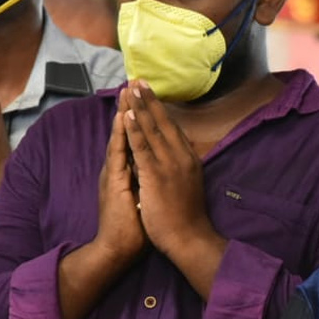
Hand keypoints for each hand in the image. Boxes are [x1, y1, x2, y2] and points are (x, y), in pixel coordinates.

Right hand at [94, 88, 146, 262]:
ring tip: (126, 90)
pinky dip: (121, 133)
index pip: (135, 139)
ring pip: (121, 136)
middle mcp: (119, 168)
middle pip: (127, 132)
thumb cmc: (137, 227)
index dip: (139, 118)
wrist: (119, 248)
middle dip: (131, 107)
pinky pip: (117, 152)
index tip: (143, 96)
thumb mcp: (145, 196)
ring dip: (124, 113)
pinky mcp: (113, 181)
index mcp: (128, 171)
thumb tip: (156, 165)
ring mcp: (114, 173)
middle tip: (133, 82)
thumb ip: (146, 178)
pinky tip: (122, 117)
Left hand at [122, 81, 213, 256]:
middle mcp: (181, 156)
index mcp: (188, 159)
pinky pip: (143, 147)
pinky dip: (136, 129)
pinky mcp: (156, 175)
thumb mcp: (188, 186)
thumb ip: (181, 168)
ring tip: (131, 89)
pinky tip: (129, 115)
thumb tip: (176, 157)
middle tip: (138, 80)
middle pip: (163, 122)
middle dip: (149, 100)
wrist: (188, 238)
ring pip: (153, 129)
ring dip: (140, 107)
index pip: (172, 128)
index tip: (150, 93)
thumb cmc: (186, 217)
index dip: (160, 110)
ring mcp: (169, 164)